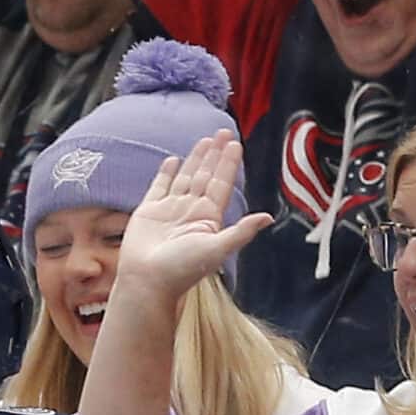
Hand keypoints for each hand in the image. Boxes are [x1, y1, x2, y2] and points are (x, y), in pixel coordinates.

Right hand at [111, 135, 273, 304]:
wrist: (147, 282)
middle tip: (223, 132)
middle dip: (215, 154)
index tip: (235, 144)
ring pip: (185, 177)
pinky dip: (165, 173)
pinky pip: (159, 187)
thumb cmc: (181, 270)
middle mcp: (190, 211)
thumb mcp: (217, 249)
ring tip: (205, 140)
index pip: (221, 184)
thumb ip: (241, 231)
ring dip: (195, 159)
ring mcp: (169, 210)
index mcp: (208, 218)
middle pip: (206, 176)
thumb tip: (268, 218)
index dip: (229, 164)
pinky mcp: (148, 212)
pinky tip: (172, 160)